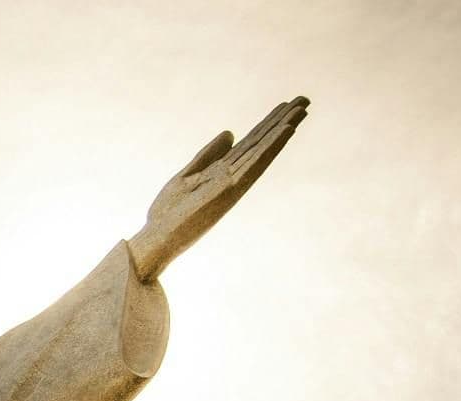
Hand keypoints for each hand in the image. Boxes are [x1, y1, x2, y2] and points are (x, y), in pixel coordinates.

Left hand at [129, 96, 309, 279]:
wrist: (155, 240)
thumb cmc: (167, 214)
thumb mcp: (186, 176)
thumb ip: (208, 155)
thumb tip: (231, 133)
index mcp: (221, 171)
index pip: (250, 142)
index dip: (268, 123)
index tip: (287, 104)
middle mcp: (232, 175)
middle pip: (261, 143)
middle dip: (282, 121)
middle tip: (305, 99)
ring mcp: (232, 183)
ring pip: (262, 150)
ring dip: (282, 130)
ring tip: (302, 109)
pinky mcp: (229, 190)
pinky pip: (254, 164)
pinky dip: (271, 147)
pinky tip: (286, 130)